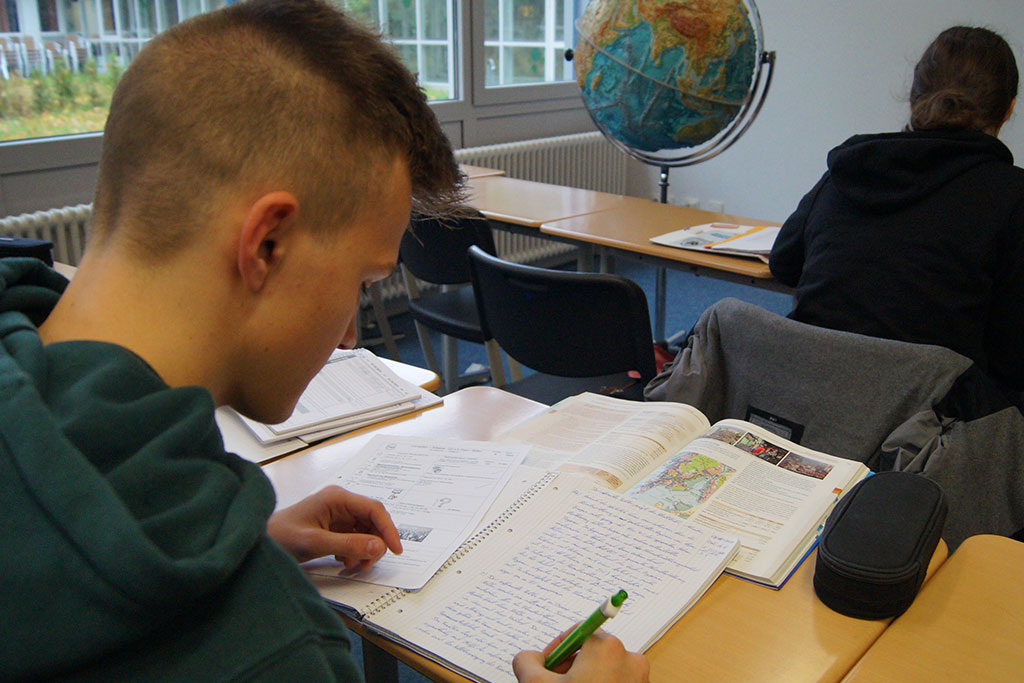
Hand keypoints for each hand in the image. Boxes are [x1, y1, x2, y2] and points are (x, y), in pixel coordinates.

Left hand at [267, 485, 402, 567]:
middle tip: (368, 564)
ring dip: (365, 550)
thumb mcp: (316, 543)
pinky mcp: (333, 527)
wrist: (259, 541)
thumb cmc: (280, 536)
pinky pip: (355, 538)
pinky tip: (344, 562)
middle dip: (375, 543)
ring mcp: (336, 515)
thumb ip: (349, 545)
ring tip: (353, 566)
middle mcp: (340, 503)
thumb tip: (378, 547)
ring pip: (365, 531)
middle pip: (372, 521)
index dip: (388, 529)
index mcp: (337, 497)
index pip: (374, 509)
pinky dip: (355, 552)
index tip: (395, 549)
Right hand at [511, 627, 648, 682]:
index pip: (577, 634)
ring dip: (584, 680)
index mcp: (607, 647)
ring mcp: (639, 680)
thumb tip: (529, 658)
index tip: (544, 667)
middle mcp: (629, 659)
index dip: (555, 650)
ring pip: (604, 670)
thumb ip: (526, 662)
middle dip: (569, 668)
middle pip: (591, 652)